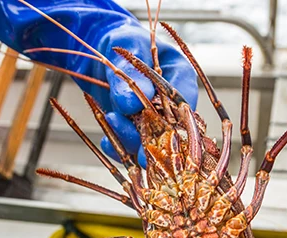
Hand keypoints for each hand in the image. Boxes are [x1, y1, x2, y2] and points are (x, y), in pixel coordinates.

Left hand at [94, 24, 198, 166]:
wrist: (100, 44)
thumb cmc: (123, 39)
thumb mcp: (128, 46)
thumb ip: (132, 71)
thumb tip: (135, 99)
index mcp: (182, 78)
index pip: (186, 107)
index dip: (175, 124)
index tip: (157, 132)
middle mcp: (173, 104)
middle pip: (170, 133)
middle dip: (152, 141)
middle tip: (135, 146)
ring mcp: (155, 121)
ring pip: (150, 145)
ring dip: (131, 141)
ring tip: (111, 120)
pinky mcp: (137, 131)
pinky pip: (132, 149)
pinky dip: (119, 149)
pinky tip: (107, 142)